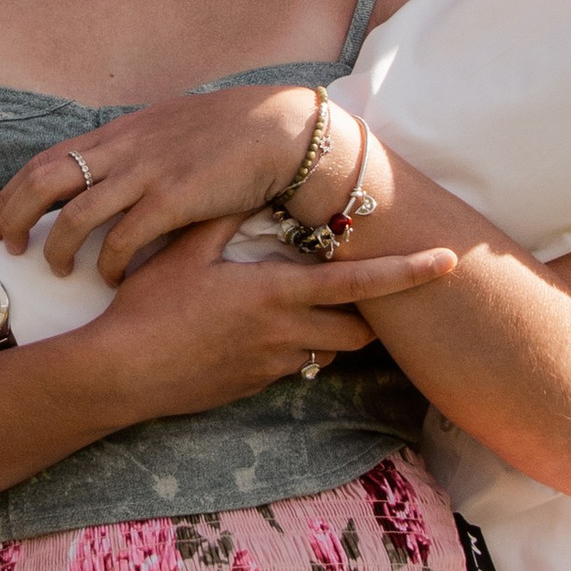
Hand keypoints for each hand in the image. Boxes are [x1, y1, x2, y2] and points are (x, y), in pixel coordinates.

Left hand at [0, 83, 325, 277]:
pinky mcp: (172, 200)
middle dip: (13, 217)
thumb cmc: (226, 133)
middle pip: (42, 184)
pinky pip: (123, 240)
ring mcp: (144, 174)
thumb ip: (130, 149)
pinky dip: (109, 264)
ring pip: (75, 217)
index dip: (10, 193)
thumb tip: (103, 169)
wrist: (278, 131)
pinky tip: (111, 279)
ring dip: (59, 249)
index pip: (43, 162)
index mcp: (116, 134)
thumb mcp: (165, 129)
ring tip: (60, 270)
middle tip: (8, 247)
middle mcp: (121, 151)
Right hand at [81, 218, 459, 411]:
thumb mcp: (184, 251)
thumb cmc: (150, 308)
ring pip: (327, 352)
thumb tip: (250, 183)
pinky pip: (292, 367)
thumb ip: (224, 216)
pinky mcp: (254, 388)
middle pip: (358, 332)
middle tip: (356, 290)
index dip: (409, 272)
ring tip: (298, 305)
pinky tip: (255, 331)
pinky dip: (292, 348)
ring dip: (327, 333)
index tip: (448, 262)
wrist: (122, 374)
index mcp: (278, 293)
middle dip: (366, 315)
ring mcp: (272, 366)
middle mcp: (286, 333)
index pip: (361, 284)